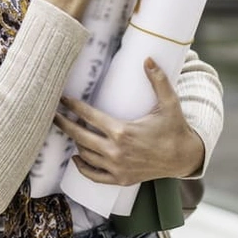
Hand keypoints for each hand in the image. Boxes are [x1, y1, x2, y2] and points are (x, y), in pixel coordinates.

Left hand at [52, 57, 203, 185]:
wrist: (184, 158)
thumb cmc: (175, 129)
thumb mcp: (169, 103)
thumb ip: (158, 80)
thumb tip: (148, 58)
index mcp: (123, 131)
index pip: (89, 116)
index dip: (73, 107)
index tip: (63, 99)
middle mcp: (116, 151)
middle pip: (79, 136)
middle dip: (64, 124)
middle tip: (53, 114)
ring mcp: (117, 167)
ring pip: (85, 154)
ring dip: (74, 142)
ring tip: (67, 129)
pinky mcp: (120, 179)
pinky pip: (94, 175)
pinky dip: (82, 167)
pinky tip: (76, 157)